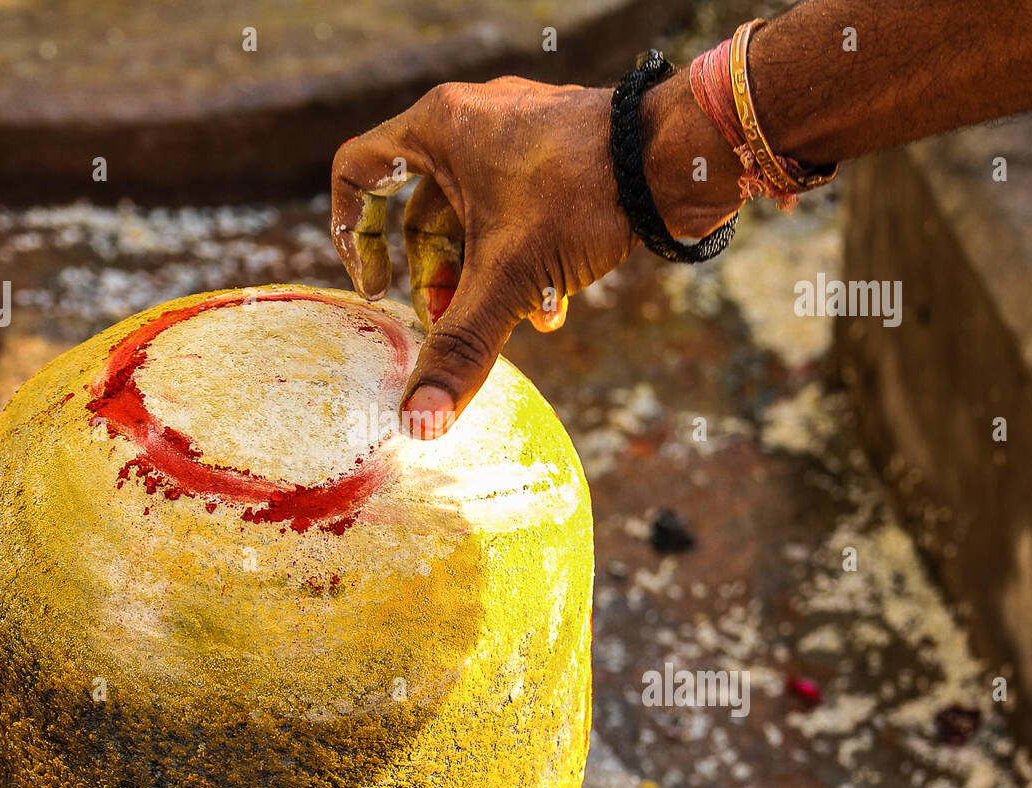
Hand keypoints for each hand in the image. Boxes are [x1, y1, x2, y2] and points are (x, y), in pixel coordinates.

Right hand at [330, 74, 739, 437]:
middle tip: (456, 321)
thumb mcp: (510, 278)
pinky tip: (553, 308)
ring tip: (517, 322)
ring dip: (484, 278)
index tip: (376, 288)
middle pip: (421, 215)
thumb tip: (418, 421)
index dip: (353, 235)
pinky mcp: (556, 151)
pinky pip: (516, 210)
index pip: (357, 171)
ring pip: (473, 219)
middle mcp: (471, 123)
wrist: (677, 160)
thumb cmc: (584, 196)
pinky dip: (522, 257)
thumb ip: (460, 348)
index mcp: (438, 129)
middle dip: (438, 280)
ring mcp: (516, 134)